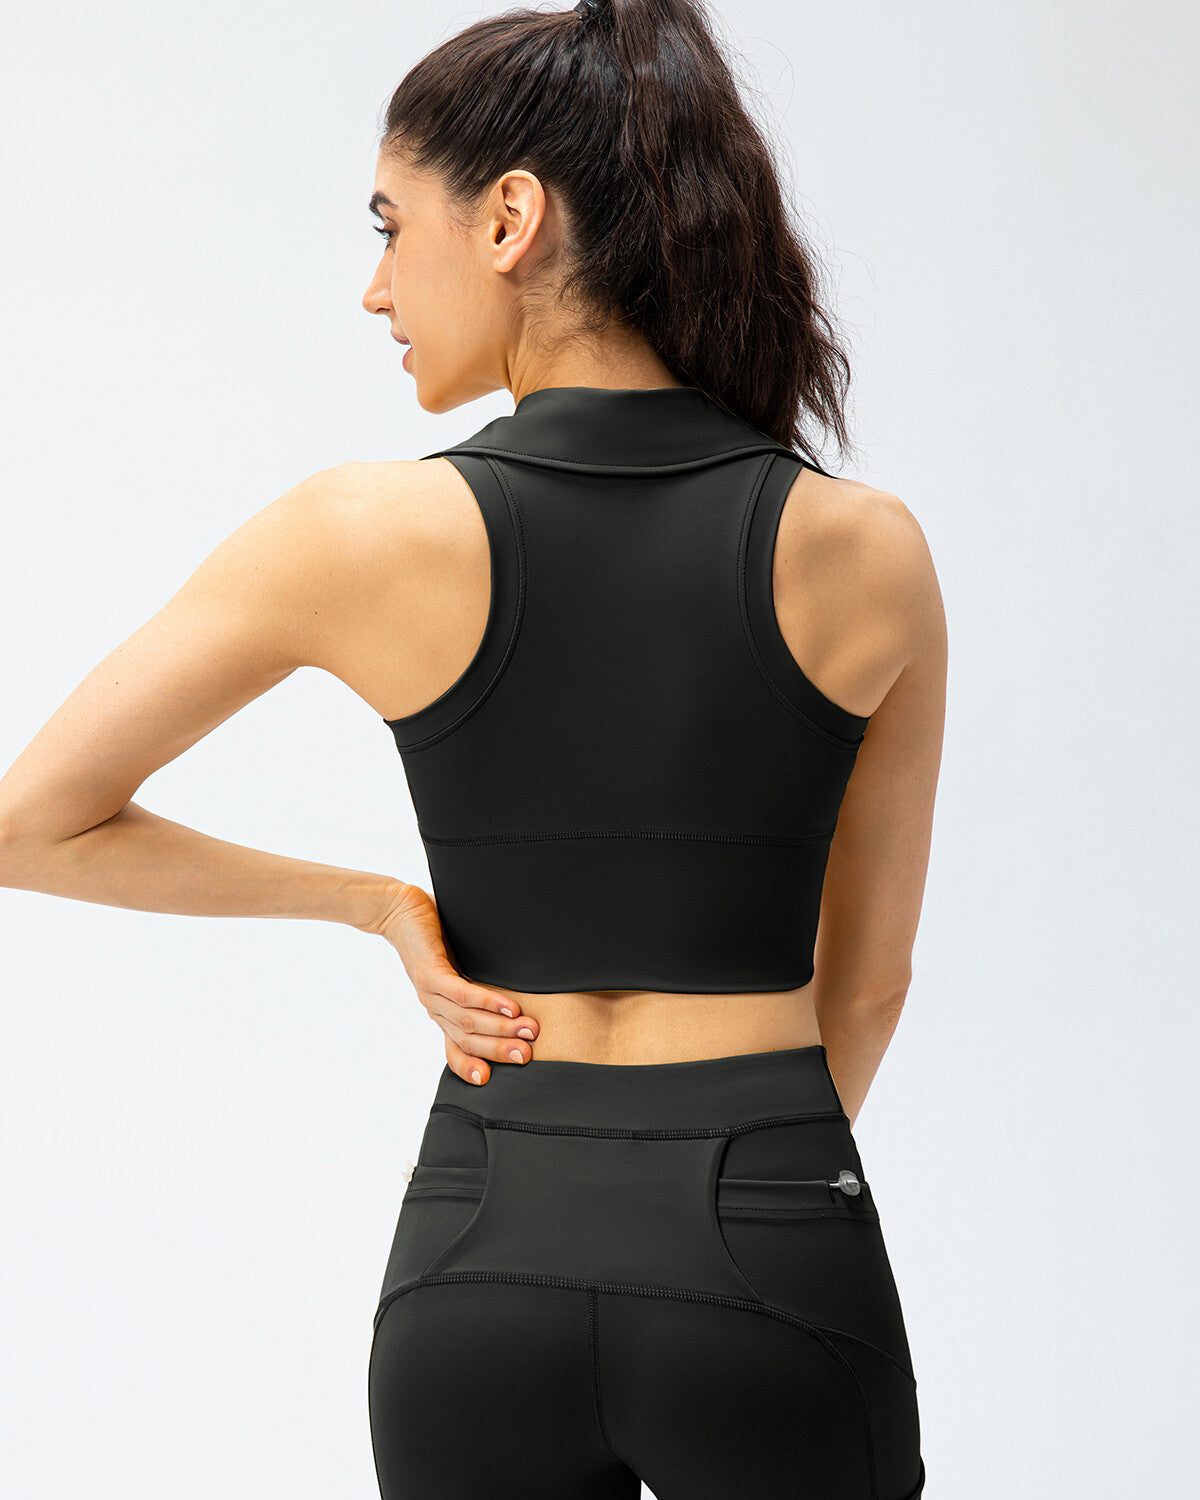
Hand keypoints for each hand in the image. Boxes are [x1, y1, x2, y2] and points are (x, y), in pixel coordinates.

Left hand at [373, 882, 539, 1084]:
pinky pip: (461, 993)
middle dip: (500, 1049)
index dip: (470, 1066)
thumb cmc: (434, 939)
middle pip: (467, 1039)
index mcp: (443, 1012)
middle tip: (528, 1055)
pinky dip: (487, 1002)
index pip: (456, 1049)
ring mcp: (430, 992)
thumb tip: (518, 1002)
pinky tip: (509, 1006)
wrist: (398, 911)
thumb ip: (479, 990)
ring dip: (500, 1028)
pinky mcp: (430, 971)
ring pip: (466, 1020)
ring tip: (528, 1030)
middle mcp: (435, 1008)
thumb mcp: (459, 970)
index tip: (490, 1080)